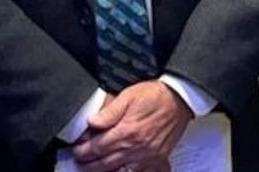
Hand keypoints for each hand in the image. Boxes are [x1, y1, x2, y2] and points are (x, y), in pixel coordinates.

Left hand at [73, 80, 191, 171]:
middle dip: (88, 165)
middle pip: (104, 164)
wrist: (180, 97)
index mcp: (127, 132)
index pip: (97, 148)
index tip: (78, 149)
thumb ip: (109, 111)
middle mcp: (137, 148)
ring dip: (104, 171)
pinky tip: (119, 169)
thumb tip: (91, 122)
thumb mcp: (129, 95)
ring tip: (95, 167)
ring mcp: (148, 156)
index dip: (83, 151)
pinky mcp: (158, 159)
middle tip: (81, 160)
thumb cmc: (157, 95)